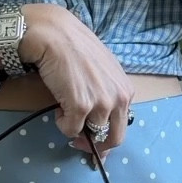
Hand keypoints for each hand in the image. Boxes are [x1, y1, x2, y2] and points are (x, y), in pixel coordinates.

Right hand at [20, 4, 134, 152]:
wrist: (56, 36)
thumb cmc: (76, 48)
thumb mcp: (103, 71)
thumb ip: (107, 93)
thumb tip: (99, 119)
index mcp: (126, 90)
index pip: (123, 125)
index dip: (108, 137)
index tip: (97, 146)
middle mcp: (119, 99)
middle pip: (114, 138)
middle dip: (97, 146)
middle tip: (80, 144)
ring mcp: (101, 104)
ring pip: (90, 134)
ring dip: (74, 126)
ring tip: (64, 107)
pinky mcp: (81, 106)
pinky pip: (70, 129)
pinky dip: (61, 123)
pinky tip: (58, 107)